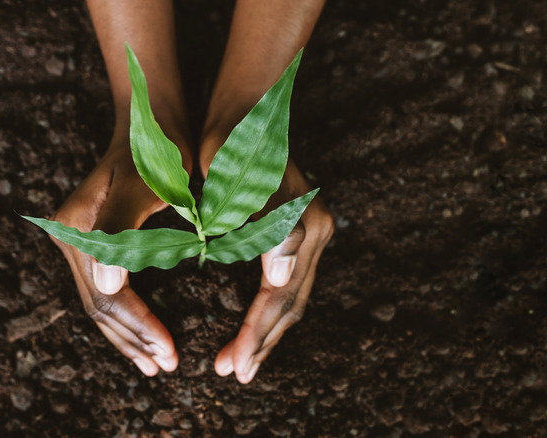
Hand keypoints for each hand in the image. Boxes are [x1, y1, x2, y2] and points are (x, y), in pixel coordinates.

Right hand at [50, 137, 187, 375]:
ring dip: (128, 337)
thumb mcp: (145, 185)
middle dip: (134, 340)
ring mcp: (78, 242)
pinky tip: (143, 336)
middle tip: (167, 366)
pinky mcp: (92, 244)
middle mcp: (70, 238)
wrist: (151, 121)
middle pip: (99, 306)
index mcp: (78, 229)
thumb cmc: (156, 150)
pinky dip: (125, 318)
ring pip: (100, 304)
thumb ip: (121, 230)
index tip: (170, 352)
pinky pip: (106, 291)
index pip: (109, 295)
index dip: (139, 327)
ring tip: (155, 364)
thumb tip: (109, 284)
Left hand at [213, 160, 333, 382]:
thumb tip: (280, 277)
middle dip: (261, 342)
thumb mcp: (239, 180)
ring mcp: (313, 231)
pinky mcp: (302, 229)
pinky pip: (289, 282)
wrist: (246, 108)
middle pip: (291, 303)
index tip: (230, 366)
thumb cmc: (233, 143)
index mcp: (303, 226)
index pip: (278, 296)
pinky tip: (254, 324)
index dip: (254, 334)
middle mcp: (316, 232)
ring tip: (240, 360)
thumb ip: (265, 226)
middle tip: (232, 373)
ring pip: (293, 297)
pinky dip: (271, 310)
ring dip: (267, 332)